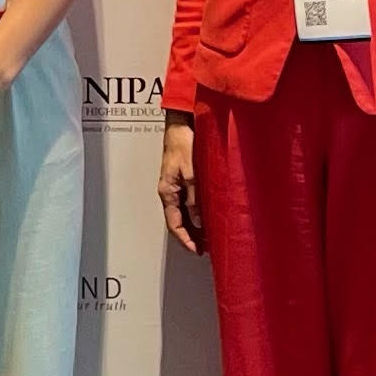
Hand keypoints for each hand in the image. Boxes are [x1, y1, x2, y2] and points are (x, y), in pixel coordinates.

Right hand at [157, 118, 201, 253]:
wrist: (180, 125)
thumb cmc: (182, 143)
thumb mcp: (191, 172)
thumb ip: (194, 197)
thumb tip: (197, 220)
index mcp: (167, 191)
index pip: (174, 223)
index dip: (185, 239)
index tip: (197, 250)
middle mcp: (169, 191)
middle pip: (177, 221)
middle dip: (190, 236)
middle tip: (205, 247)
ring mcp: (174, 186)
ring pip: (182, 213)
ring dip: (193, 226)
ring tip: (208, 236)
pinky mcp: (181, 180)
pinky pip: (186, 203)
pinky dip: (195, 214)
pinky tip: (205, 216)